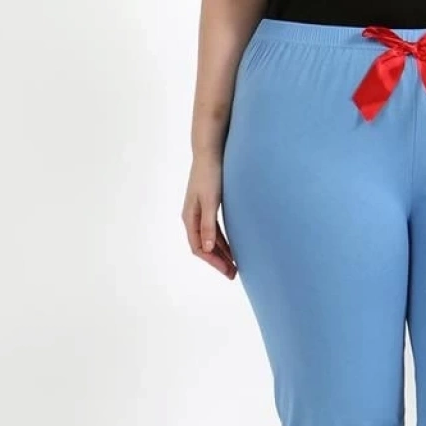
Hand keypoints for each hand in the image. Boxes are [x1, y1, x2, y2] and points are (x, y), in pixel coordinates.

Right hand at [182, 155, 237, 279]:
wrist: (209, 152)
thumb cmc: (210, 174)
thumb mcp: (210, 201)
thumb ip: (208, 224)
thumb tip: (206, 248)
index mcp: (190, 218)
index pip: (198, 248)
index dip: (213, 261)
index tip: (228, 271)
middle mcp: (193, 217)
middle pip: (204, 246)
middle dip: (218, 261)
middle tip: (233, 274)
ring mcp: (200, 212)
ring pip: (209, 239)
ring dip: (221, 252)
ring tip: (234, 264)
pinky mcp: (209, 205)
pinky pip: (214, 229)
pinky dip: (222, 240)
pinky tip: (233, 246)